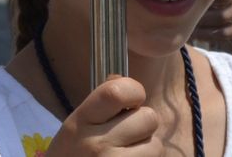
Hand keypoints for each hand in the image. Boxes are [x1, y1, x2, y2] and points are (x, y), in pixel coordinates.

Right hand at [46, 76, 160, 156]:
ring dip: (148, 150)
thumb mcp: (74, 129)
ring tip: (128, 156)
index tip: (130, 102)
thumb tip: (124, 81)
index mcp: (80, 122)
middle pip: (148, 118)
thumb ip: (99, 106)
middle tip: (129, 136)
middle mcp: (97, 144)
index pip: (118, 91)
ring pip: (157, 146)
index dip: (134, 91)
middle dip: (143, 126)